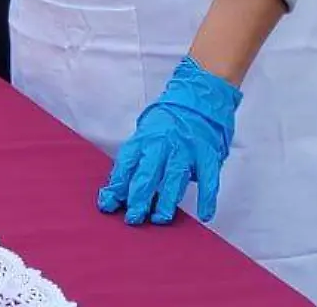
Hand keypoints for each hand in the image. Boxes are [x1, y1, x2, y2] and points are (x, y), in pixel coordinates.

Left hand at [98, 57, 241, 224]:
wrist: (199, 98)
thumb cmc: (169, 120)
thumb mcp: (146, 133)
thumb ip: (138, 156)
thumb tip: (122, 184)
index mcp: (145, 139)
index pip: (126, 166)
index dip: (116, 186)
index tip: (108, 204)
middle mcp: (163, 145)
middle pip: (146, 176)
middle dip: (137, 199)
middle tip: (132, 218)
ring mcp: (186, 150)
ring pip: (173, 180)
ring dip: (165, 202)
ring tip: (159, 219)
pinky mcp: (207, 156)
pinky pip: (209, 180)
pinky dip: (207, 198)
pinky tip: (205, 214)